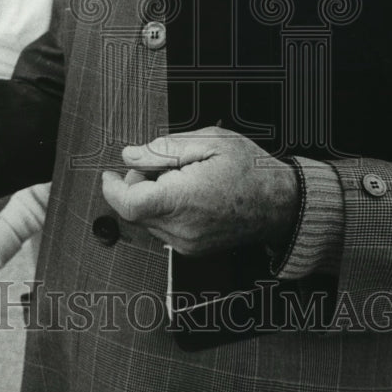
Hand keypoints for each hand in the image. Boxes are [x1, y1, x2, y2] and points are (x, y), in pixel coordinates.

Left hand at [101, 127, 298, 255]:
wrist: (282, 204)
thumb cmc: (252, 170)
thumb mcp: (209, 141)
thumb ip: (163, 148)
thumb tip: (130, 155)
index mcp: (184, 200)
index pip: (128, 203)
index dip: (112, 187)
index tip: (109, 174)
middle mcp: (183, 229)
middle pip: (134, 210)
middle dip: (137, 184)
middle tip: (162, 164)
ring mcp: (187, 244)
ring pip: (147, 220)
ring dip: (152, 197)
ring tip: (183, 179)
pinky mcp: (191, 250)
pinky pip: (162, 228)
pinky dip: (165, 210)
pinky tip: (188, 195)